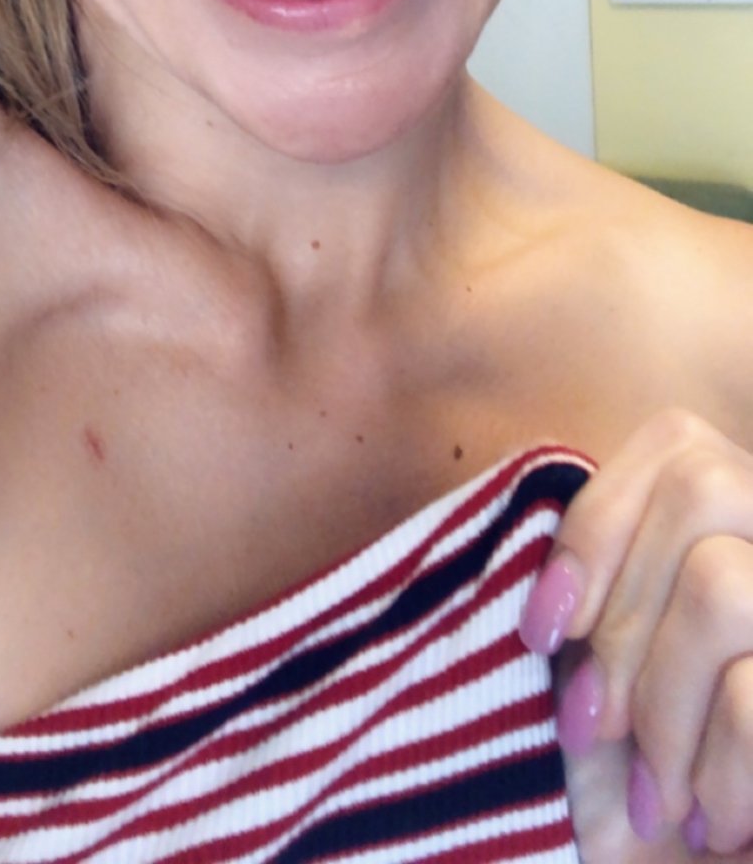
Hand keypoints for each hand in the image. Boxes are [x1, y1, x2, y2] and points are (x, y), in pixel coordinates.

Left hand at [521, 410, 752, 857]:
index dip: (597, 523)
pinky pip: (752, 695)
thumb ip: (596, 580)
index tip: (542, 627)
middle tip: (590, 727)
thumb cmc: (642, 777)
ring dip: (663, 707)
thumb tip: (535, 528)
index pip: (680, 443)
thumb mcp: (604, 661)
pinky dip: (714, 771)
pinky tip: (709, 822)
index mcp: (748, 519)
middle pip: (704, 493)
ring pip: (723, 587)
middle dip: (622, 624)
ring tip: (654, 790)